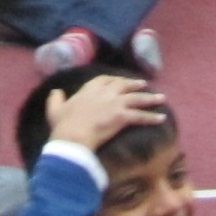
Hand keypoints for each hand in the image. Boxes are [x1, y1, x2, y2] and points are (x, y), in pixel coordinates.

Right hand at [44, 70, 164, 156]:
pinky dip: (152, 117)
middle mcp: (104, 93)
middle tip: (144, 84)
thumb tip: (56, 91)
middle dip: (135, 84)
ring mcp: (115, 103)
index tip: (120, 81)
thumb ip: (56, 99)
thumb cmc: (63, 125)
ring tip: (161, 99)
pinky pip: (141, 116)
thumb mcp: (54, 109)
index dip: (114, 79)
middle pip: (124, 85)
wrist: (73, 136)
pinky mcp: (123, 116)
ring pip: (137, 98)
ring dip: (150, 98)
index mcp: (89, 89)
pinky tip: (161, 119)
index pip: (105, 79)